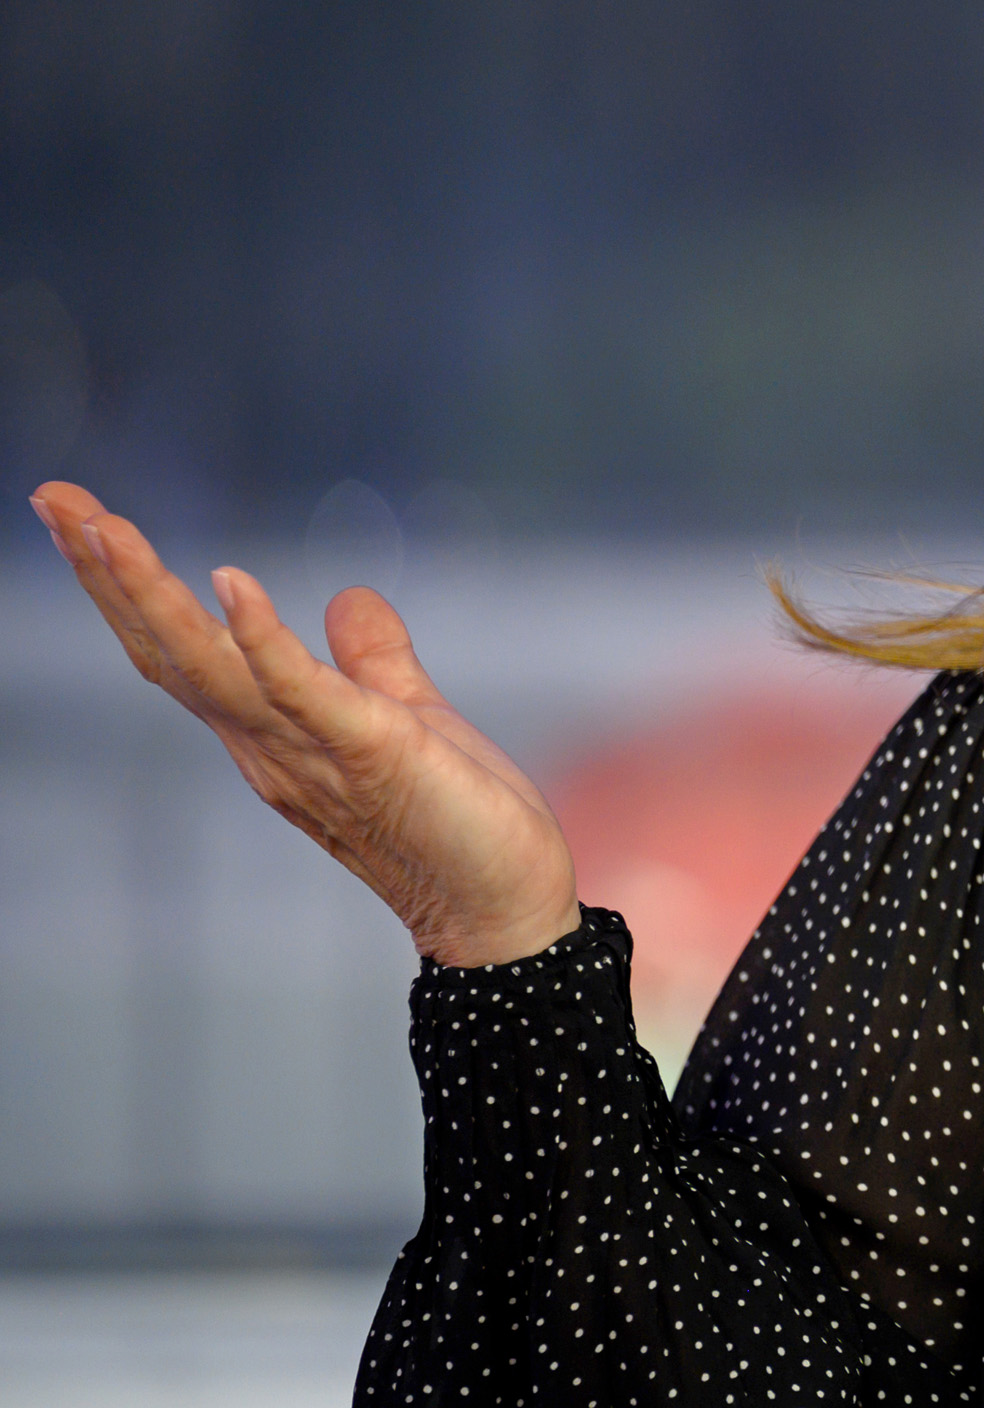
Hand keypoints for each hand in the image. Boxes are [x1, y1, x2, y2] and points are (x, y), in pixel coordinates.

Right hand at [30, 480, 580, 967]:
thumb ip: (373, 660)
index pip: (180, 647)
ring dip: (155, 596)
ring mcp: (309, 751)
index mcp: (271, 728)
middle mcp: (267, 743)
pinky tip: (231, 582)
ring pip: (210, 665)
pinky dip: (261, 637)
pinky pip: (301, 690)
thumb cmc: (458, 819)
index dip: (126, 584)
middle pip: (169, 649)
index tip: (78, 511)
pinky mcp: (368, 751)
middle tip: (56, 499)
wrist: (503, 907)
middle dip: (109, 574)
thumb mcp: (406, 714)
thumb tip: (349, 597)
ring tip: (103, 528)